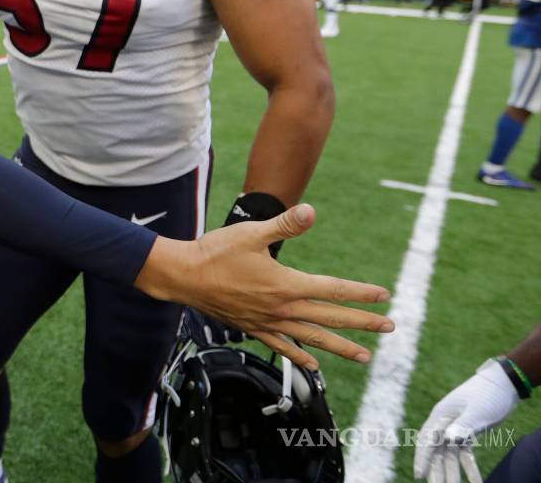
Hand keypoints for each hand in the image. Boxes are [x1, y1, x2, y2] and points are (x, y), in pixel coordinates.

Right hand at [136, 203, 393, 369]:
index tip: (384, 296)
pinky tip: (314, 363)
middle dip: (362, 323)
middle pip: (329, 318)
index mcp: (285, 284)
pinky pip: (282, 345)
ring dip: (340, 347)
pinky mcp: (252, 327)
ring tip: (364, 356)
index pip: (332, 289)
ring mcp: (267, 321)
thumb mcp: (252, 233)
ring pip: (311, 337)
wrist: (183, 276)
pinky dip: (300, 354)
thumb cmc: (216, 251)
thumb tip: (311, 211)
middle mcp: (281, 308)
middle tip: (389, 327)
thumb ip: (284, 224)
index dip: (360, 293)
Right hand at [413, 360, 520, 480]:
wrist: (502, 385)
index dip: (422, 458)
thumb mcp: (477, 411)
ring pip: (450, 455)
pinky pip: (465, 455)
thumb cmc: (487, 394)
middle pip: (436, 451)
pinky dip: (469, 469)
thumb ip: (463, 425)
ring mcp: (455, 429)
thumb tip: (449, 438)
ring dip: (451, 473)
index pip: (426, 440)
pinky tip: (474, 482)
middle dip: (436, 470)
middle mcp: (444, 424)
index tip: (419, 475)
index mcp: (441, 416)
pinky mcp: (467, 434)